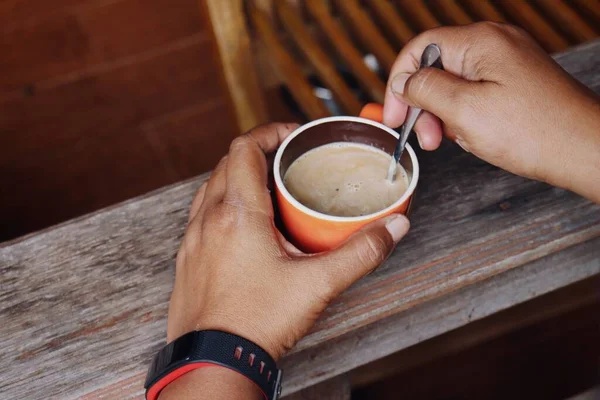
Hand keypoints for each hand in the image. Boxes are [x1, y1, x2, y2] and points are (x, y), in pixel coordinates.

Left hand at [167, 123, 409, 360]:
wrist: (214, 362)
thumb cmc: (256, 323)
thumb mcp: (317, 285)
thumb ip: (359, 253)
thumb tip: (392, 228)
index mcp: (237, 214)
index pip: (245, 149)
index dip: (269, 133)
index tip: (291, 135)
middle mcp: (208, 220)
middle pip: (227, 164)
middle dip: (257, 154)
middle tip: (286, 163)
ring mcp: (193, 240)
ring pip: (211, 188)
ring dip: (237, 179)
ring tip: (267, 192)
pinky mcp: (188, 260)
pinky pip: (203, 216)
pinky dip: (223, 206)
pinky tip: (244, 229)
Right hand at [383, 22, 599, 202]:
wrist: (584, 150)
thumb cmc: (535, 132)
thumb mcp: (464, 110)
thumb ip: (426, 90)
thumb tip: (405, 82)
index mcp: (480, 43)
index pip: (420, 48)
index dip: (399, 81)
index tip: (394, 114)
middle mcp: (493, 45)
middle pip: (436, 67)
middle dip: (423, 104)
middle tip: (423, 137)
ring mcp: (506, 63)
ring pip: (453, 84)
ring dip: (443, 114)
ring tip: (452, 140)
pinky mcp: (513, 82)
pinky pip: (473, 94)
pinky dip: (464, 116)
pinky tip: (472, 136)